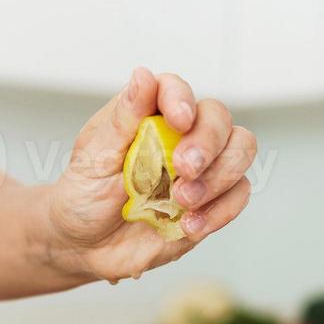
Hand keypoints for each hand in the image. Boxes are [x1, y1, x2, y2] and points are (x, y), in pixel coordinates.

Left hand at [46, 67, 256, 283]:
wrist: (86, 247)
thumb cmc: (84, 196)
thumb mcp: (94, 158)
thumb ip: (124, 119)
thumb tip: (144, 76)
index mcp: (148, 116)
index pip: (177, 90)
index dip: (182, 100)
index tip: (179, 120)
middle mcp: (180, 138)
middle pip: (220, 119)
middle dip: (208, 143)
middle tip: (183, 171)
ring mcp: (200, 171)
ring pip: (239, 153)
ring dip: (218, 177)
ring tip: (182, 201)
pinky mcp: (209, 203)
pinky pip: (237, 196)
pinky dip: (221, 211)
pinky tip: (189, 224)